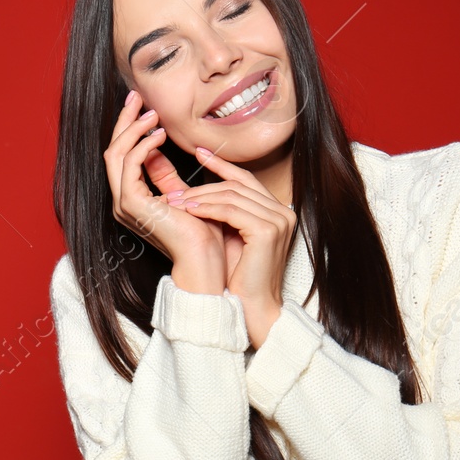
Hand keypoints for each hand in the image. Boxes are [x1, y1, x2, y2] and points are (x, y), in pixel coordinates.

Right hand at [104, 91, 229, 288]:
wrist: (206, 259)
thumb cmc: (202, 233)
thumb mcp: (182, 194)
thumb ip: (165, 175)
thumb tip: (159, 149)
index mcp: (132, 199)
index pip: (122, 155)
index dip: (130, 128)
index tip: (144, 106)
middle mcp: (123, 201)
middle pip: (112, 150)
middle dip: (124, 120)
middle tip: (138, 96)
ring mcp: (124, 203)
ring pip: (116, 154)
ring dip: (133, 129)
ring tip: (152, 114)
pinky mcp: (132, 204)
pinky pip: (130, 165)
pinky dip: (142, 145)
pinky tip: (160, 135)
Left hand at [165, 145, 295, 345]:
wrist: (252, 307)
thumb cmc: (239, 278)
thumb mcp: (230, 236)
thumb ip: (222, 211)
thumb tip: (197, 190)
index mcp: (277, 211)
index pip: (246, 178)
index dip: (221, 165)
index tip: (197, 152)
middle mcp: (283, 211)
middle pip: (237, 184)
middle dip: (203, 184)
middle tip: (175, 189)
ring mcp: (278, 220)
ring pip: (232, 195)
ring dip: (200, 197)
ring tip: (175, 202)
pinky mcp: (268, 231)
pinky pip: (231, 210)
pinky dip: (207, 208)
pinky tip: (188, 211)